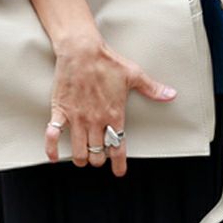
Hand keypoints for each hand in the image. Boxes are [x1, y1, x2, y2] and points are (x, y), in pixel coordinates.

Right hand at [45, 34, 177, 176]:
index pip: (118, 148)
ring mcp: (77, 118)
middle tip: (99, 155)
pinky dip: (52, 148)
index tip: (118, 171)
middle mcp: (95, 121)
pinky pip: (53, 135)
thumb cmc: (107, 61)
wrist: (82, 50)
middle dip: (99, 159)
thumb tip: (170, 94)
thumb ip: (152, 89)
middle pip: (97, 155)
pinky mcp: (60, 111)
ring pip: (78, 152)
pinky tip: (53, 156)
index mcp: (114, 115)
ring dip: (81, 158)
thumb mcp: (134, 74)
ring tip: (83, 156)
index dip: (118, 164)